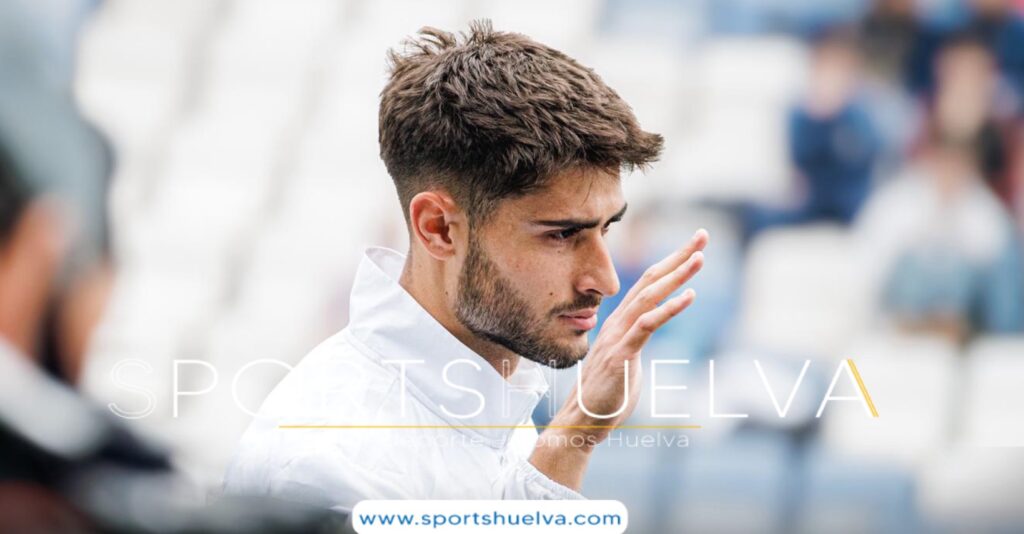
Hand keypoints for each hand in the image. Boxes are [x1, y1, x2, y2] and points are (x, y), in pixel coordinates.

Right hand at [530, 229, 706, 488]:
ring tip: (700, 258)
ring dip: (677, 276)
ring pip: (650, 297)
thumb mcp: (625, 359)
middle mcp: (619, 322)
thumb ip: (635, 341)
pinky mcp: (622, 354)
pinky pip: (648, 325)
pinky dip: (669, 309)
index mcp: (621, 321)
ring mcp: (619, 336)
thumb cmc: (606, 394)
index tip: (692, 246)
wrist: (582, 420)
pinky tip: (689, 296)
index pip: (648, 284)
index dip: (670, 262)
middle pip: (651, 280)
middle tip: (703, 235)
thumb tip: (645, 334)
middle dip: (678, 256)